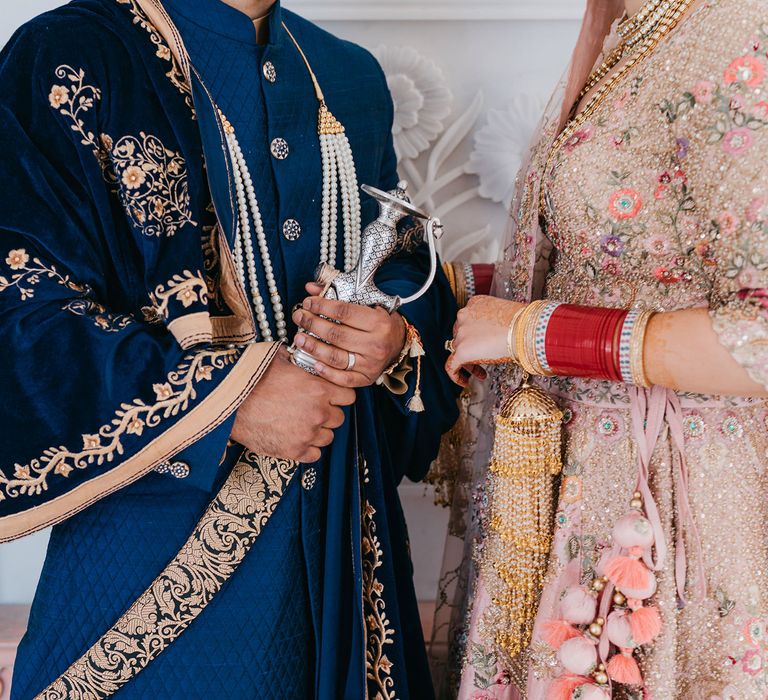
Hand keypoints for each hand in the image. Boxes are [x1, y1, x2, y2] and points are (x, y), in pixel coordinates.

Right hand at [231, 346, 355, 462]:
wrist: (228, 403)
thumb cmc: (251, 379)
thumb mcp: (279, 359)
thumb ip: (299, 358)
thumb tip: (305, 348)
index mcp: (319, 389)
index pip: (349, 396)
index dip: (339, 395)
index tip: (330, 396)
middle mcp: (318, 413)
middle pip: (339, 418)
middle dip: (328, 413)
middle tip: (311, 409)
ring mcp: (307, 434)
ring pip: (328, 437)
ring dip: (318, 431)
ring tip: (301, 423)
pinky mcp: (294, 451)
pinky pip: (315, 454)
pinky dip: (308, 448)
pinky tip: (296, 437)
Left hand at [291, 283, 406, 387]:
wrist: (399, 343)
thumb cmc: (380, 321)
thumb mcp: (366, 303)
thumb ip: (339, 294)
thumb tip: (311, 287)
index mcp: (378, 322)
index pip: (344, 312)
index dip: (322, 306)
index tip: (308, 302)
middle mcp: (376, 344)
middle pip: (337, 334)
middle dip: (312, 324)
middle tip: (299, 317)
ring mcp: (371, 364)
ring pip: (336, 357)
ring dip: (313, 347)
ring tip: (299, 338)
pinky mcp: (366, 378)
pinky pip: (343, 379)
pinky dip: (327, 372)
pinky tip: (313, 362)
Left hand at [447, 295, 523, 385]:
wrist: (525, 330)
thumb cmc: (524, 323)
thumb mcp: (506, 315)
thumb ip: (495, 322)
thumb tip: (500, 334)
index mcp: (475, 304)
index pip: (468, 321)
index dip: (475, 335)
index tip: (484, 345)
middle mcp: (464, 316)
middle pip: (461, 336)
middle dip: (471, 349)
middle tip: (483, 360)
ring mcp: (461, 333)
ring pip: (458, 350)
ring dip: (469, 363)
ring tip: (481, 373)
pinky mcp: (462, 350)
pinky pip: (451, 366)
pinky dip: (456, 375)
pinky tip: (464, 382)